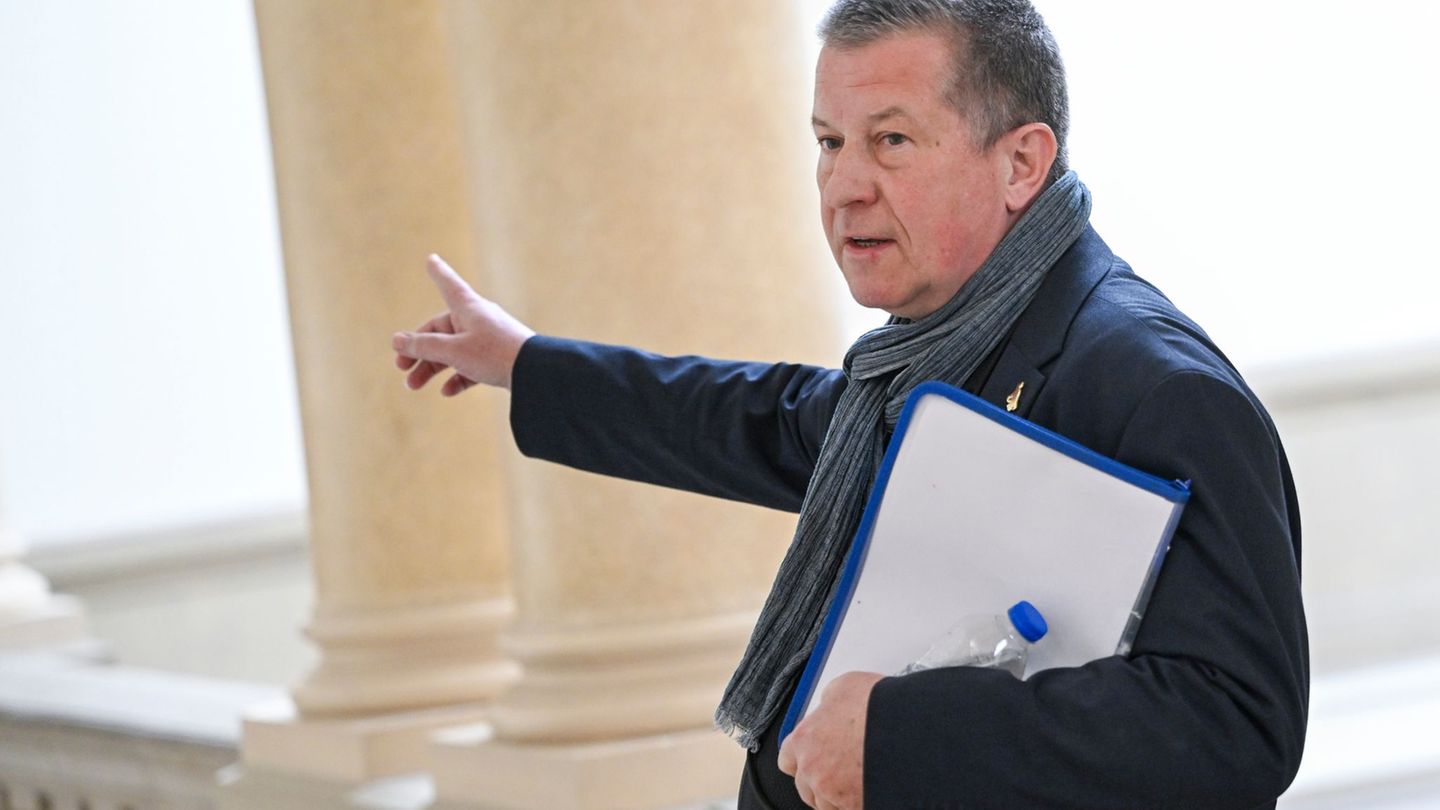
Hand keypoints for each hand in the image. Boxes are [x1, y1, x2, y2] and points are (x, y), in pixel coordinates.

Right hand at [392, 254, 534, 393]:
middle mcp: (478, 320)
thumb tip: (397, 340)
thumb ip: (423, 346)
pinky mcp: (498, 360)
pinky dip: (457, 378)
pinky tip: (447, 392)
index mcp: (468, 308)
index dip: (438, 273)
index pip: (448, 284)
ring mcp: (488, 340)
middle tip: (401, 368)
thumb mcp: (453, 350)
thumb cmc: (494, 354)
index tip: (431, 258)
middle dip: (418, 349)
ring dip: (432, 368)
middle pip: (441, 330)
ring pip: (452, 351)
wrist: (536, 373)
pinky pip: (471, 367)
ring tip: (414, 385)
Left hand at [777, 671, 883, 809]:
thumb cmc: (876, 706)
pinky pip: (851, 808)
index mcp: (804, 740)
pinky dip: (857, 802)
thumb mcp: (843, 688)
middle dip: (821, 780)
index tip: (811, 757)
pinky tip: (870, 788)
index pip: (787, 758)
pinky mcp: (856, 805)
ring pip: (828, 804)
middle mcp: (814, 770)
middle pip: (806, 787)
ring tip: (858, 779)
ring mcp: (835, 793)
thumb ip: (828, 704)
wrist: (906, 728)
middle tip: (841, 769)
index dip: (801, 758)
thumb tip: (830, 705)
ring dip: (838, 796)